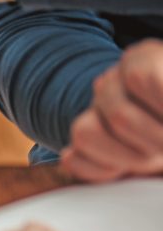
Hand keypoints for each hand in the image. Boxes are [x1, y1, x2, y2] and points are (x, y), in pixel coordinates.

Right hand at [62, 39, 162, 181]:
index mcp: (144, 59)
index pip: (142, 77)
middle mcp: (112, 82)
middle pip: (118, 115)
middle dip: (155, 142)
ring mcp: (92, 113)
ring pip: (86, 133)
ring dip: (129, 158)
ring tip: (154, 159)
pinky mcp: (84, 145)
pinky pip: (75, 159)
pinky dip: (103, 171)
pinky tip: (129, 171)